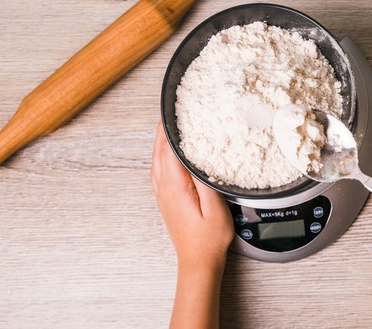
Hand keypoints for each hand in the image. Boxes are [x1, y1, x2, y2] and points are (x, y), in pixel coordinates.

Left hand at [151, 120, 233, 327]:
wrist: (197, 261)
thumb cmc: (209, 238)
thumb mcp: (215, 207)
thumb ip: (203, 179)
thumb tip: (196, 155)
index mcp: (174, 185)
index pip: (168, 148)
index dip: (169, 126)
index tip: (171, 109)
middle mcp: (163, 187)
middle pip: (159, 150)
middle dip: (163, 128)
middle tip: (170, 109)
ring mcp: (162, 193)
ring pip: (157, 158)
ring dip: (161, 140)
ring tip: (169, 124)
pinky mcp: (165, 198)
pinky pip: (159, 168)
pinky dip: (162, 153)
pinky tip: (169, 151)